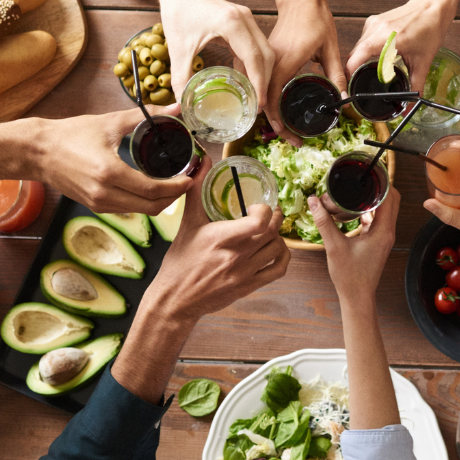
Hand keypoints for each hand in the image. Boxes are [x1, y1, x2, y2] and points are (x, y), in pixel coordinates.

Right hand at [30, 110, 193, 213]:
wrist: (38, 151)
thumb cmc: (71, 135)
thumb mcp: (110, 122)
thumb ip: (146, 115)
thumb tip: (176, 109)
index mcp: (110, 173)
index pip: (153, 190)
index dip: (178, 187)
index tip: (191, 177)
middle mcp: (104, 194)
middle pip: (152, 207)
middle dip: (175, 197)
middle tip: (187, 181)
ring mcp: (99, 204)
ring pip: (141, 211)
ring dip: (161, 201)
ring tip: (174, 183)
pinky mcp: (94, 206)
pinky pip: (128, 209)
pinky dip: (144, 202)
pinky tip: (152, 187)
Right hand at [148, 162, 290, 324]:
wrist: (176, 298)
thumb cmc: (180, 261)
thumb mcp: (188, 222)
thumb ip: (197, 190)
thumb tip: (202, 161)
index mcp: (221, 238)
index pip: (259, 223)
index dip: (265, 210)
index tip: (257, 206)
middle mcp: (236, 256)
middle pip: (272, 232)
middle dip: (276, 217)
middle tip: (271, 211)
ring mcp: (245, 273)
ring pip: (277, 249)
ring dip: (278, 236)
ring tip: (270, 230)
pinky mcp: (249, 287)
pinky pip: (278, 270)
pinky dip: (283, 257)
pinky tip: (276, 249)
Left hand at [159, 0, 274, 107]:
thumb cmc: (179, 10)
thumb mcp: (178, 48)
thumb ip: (180, 79)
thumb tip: (181, 104)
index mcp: (232, 25)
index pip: (254, 58)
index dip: (259, 83)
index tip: (259, 103)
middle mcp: (245, 20)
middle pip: (267, 56)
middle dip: (265, 81)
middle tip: (257, 104)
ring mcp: (247, 19)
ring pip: (265, 51)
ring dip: (261, 73)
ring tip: (253, 95)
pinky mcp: (244, 22)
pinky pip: (256, 46)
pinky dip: (254, 64)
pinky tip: (243, 78)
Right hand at [264, 0, 346, 142]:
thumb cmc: (314, 18)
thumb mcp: (330, 47)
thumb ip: (337, 73)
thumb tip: (344, 96)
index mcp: (285, 61)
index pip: (273, 97)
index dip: (277, 119)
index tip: (286, 132)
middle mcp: (270, 62)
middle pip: (264, 100)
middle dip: (275, 123)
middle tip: (292, 139)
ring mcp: (266, 60)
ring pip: (261, 93)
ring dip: (270, 112)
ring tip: (286, 129)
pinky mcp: (267, 58)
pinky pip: (262, 83)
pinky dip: (268, 99)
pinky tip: (280, 109)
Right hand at [309, 186, 398, 301]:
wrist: (357, 297)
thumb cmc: (350, 276)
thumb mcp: (333, 246)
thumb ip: (324, 222)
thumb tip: (314, 201)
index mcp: (383, 231)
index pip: (391, 197)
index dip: (383, 181)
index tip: (371, 170)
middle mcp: (388, 232)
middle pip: (391, 200)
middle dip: (379, 186)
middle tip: (364, 175)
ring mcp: (383, 237)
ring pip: (385, 210)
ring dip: (374, 198)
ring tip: (358, 186)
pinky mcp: (377, 242)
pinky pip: (377, 220)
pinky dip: (369, 210)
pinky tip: (353, 207)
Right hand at [346, 0, 454, 94]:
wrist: (433, 5)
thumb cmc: (430, 27)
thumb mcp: (423, 60)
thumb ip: (416, 83)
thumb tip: (413, 100)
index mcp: (385, 38)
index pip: (356, 57)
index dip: (350, 74)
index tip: (350, 86)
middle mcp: (375, 28)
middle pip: (354, 54)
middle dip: (355, 70)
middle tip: (361, 85)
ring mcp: (373, 23)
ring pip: (358, 47)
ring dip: (361, 60)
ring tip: (371, 71)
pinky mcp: (375, 20)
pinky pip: (363, 39)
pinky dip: (367, 50)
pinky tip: (378, 56)